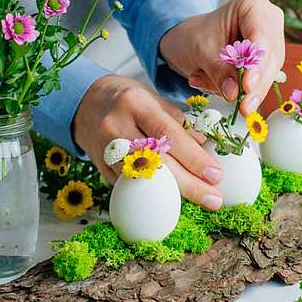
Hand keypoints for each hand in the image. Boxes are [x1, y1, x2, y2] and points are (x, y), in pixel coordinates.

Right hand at [73, 75, 224, 209]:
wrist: (85, 102)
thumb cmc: (128, 100)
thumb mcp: (154, 100)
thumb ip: (179, 124)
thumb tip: (205, 146)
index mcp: (136, 103)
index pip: (168, 134)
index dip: (193, 157)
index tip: (216, 175)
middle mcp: (117, 125)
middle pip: (156, 162)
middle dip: (189, 184)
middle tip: (214, 199)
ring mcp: (105, 149)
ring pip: (142, 178)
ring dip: (174, 194)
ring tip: (200, 200)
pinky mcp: (100, 166)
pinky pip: (130, 184)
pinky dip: (153, 193)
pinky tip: (172, 199)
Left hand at [159, 0, 284, 114]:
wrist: (186, 41)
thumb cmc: (193, 36)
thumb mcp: (201, 50)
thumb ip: (219, 70)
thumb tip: (234, 93)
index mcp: (252, 4)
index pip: (261, 36)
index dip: (257, 63)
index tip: (247, 86)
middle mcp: (268, 21)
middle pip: (269, 57)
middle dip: (256, 84)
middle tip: (245, 107)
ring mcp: (269, 42)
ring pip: (268, 72)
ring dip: (249, 92)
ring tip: (234, 104)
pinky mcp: (265, 62)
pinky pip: (260, 81)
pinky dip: (242, 91)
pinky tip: (224, 94)